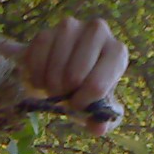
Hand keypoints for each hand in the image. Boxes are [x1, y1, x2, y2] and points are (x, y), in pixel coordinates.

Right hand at [19, 17, 127, 133]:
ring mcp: (71, 26)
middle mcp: (98, 31)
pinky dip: (35, 75)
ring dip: (49, 85)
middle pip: (75, 76)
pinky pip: (37, 57)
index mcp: (117, 52)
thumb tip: (98, 127)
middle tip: (63, 95)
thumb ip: (101, 121)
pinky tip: (41, 79)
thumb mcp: (96, 107)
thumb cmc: (85, 90)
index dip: (82, 103)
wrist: (62, 72)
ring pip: (55, 67)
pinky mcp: (47, 30)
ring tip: (53, 88)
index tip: (77, 106)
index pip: (98, 85)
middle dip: (65, 94)